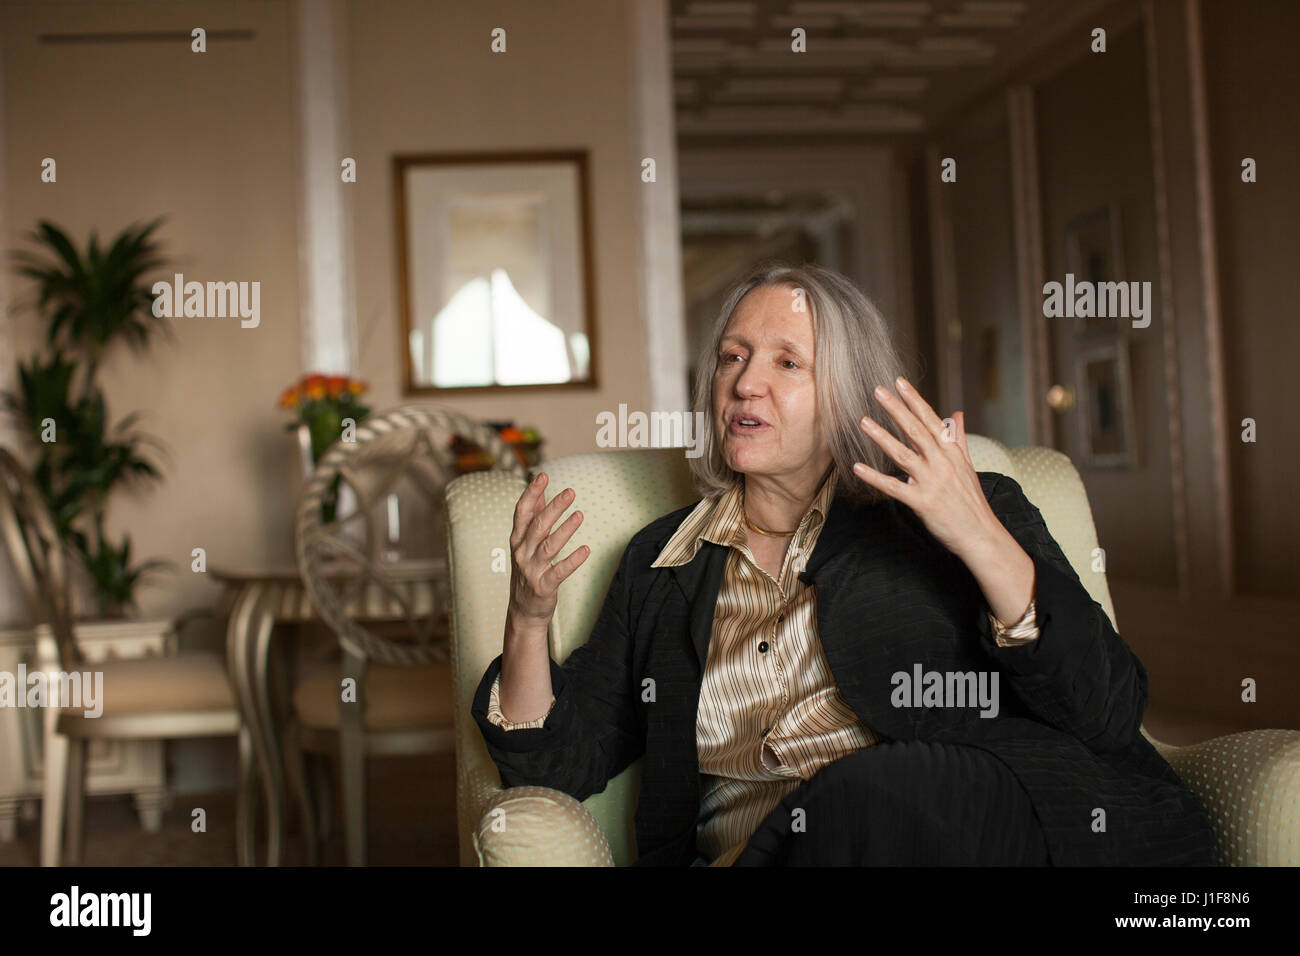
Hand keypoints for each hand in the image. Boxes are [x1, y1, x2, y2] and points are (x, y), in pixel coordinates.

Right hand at [507, 472, 589, 627]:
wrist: (523, 611)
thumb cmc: (527, 571)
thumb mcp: (525, 544)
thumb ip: (533, 518)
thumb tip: (541, 492)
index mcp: (517, 540)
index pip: (521, 512)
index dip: (531, 494)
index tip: (542, 476)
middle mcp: (522, 553)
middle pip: (537, 526)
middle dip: (553, 507)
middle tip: (570, 492)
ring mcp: (531, 570)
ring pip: (549, 547)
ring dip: (565, 530)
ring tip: (580, 515)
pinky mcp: (543, 587)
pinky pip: (559, 572)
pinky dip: (572, 561)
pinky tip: (586, 550)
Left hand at [852, 377, 1004, 562]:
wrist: (980, 534)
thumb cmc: (970, 501)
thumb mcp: (967, 466)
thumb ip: (957, 439)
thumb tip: (957, 414)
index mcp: (952, 452)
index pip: (931, 419)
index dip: (914, 400)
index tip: (900, 382)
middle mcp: (942, 463)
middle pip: (915, 430)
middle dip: (896, 409)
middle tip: (877, 391)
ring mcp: (932, 482)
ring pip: (903, 454)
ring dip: (881, 437)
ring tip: (862, 421)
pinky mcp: (922, 502)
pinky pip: (893, 487)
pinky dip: (875, 477)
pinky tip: (857, 467)